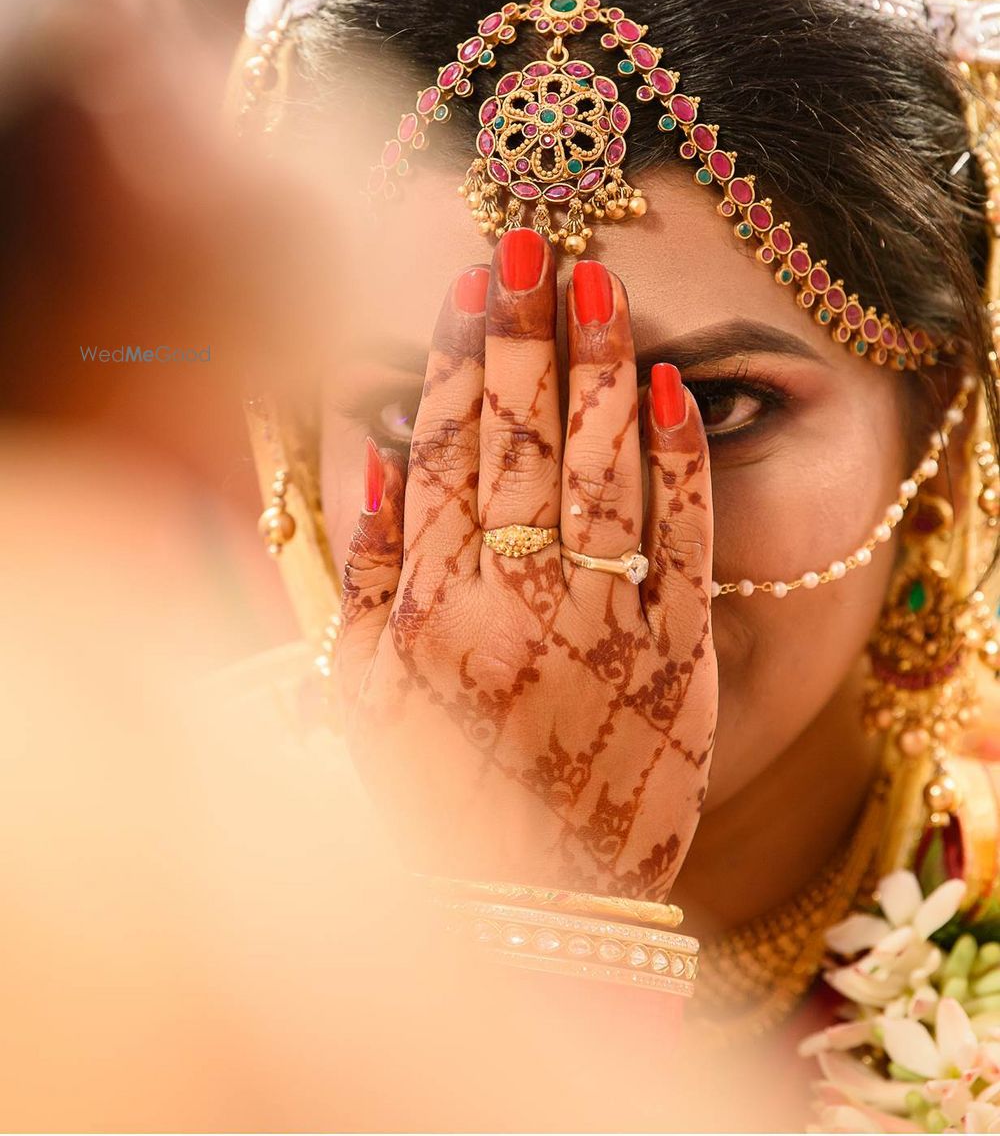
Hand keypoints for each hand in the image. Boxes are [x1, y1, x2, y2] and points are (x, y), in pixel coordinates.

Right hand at [335, 229, 717, 899]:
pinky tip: (668, 386)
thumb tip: (378, 452)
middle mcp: (515, 606)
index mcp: (429, 610)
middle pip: (518, 437)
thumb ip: (367, 573)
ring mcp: (603, 626)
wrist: (537, 912)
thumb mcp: (363, 696)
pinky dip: (677, 458)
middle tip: (528, 240)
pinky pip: (681, 537)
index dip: (452, 357)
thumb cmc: (436, 801)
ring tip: (597, 280)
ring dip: (599, 364)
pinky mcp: (678, 653)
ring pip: (601, 466)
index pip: (441, 449)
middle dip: (522, 329)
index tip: (464, 281)